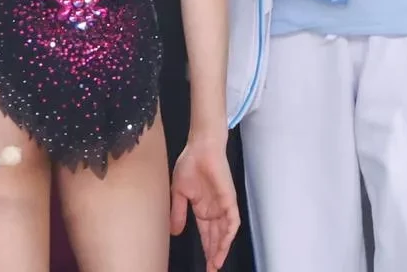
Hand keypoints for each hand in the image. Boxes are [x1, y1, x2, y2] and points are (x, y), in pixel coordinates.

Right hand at [170, 136, 239, 270]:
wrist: (200, 147)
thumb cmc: (190, 164)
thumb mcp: (179, 192)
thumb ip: (178, 212)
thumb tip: (175, 232)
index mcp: (202, 209)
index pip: (206, 235)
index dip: (206, 250)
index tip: (204, 266)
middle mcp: (214, 210)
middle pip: (215, 238)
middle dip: (213, 255)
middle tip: (211, 271)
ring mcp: (222, 205)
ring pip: (224, 233)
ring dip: (221, 249)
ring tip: (216, 264)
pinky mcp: (229, 199)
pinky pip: (232, 220)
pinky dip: (229, 233)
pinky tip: (224, 245)